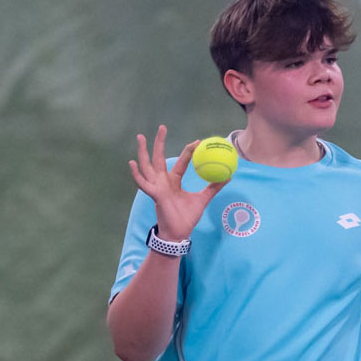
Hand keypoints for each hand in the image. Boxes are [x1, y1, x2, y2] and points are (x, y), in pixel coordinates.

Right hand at [129, 125, 228, 240]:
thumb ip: (214, 187)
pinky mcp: (154, 195)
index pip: (181, 162)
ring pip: (148, 166)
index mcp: (174, 181)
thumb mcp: (203, 199)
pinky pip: (144, 184)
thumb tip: (228, 176)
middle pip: (159, 158)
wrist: (179, 233)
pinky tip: (132, 164)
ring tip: (141, 137)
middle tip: (162, 126)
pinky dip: (137, 174)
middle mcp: (163, 182)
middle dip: (159, 142)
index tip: (197, 141)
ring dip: (143, 152)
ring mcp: (157, 187)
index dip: (188, 151)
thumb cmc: (187, 218)